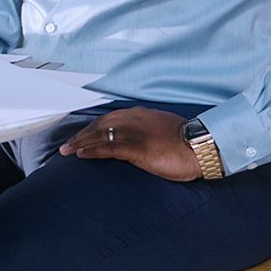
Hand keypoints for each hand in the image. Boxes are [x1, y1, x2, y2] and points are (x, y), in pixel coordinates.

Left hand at [59, 107, 200, 180]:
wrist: (202, 147)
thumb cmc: (186, 143)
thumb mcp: (161, 130)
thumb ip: (144, 131)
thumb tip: (133, 139)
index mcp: (140, 115)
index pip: (108, 119)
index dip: (92, 128)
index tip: (81, 136)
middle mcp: (134, 120)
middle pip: (100, 125)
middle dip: (81, 135)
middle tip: (67, 145)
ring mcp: (136, 133)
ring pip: (100, 135)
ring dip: (81, 143)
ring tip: (67, 151)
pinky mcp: (138, 148)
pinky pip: (109, 148)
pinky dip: (92, 150)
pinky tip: (81, 155)